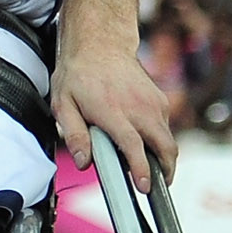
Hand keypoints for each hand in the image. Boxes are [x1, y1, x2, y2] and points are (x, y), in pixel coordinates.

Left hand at [53, 36, 177, 191]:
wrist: (100, 45)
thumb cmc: (78, 75)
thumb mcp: (63, 104)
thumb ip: (74, 134)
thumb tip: (84, 162)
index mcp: (113, 111)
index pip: (133, 146)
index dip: (141, 169)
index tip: (144, 187)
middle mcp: (139, 108)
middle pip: (164, 147)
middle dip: (165, 171)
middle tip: (156, 186)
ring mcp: (153, 103)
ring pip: (168, 139)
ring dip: (163, 157)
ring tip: (150, 168)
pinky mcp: (160, 100)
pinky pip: (165, 127)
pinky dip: (159, 140)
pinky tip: (143, 143)